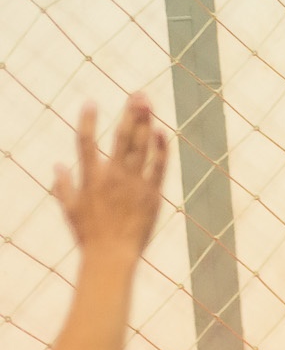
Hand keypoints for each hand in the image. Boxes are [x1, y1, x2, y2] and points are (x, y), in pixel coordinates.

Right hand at [55, 93, 167, 261]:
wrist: (112, 255)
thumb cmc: (88, 234)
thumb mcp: (69, 208)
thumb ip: (63, 184)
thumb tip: (57, 165)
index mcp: (90, 177)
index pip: (85, 141)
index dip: (87, 120)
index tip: (90, 103)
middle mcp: (112, 176)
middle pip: (122, 137)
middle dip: (130, 113)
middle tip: (138, 94)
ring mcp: (134, 184)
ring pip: (141, 147)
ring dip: (146, 123)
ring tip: (148, 103)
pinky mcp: (152, 194)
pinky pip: (158, 167)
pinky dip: (161, 149)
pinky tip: (162, 132)